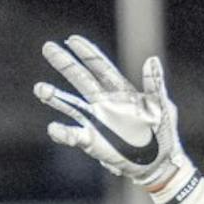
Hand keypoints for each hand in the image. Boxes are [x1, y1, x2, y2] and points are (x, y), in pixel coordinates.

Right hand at [34, 35, 190, 187]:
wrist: (160, 164)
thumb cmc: (164, 134)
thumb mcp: (163, 108)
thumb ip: (155, 85)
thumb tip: (152, 59)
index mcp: (122, 92)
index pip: (101, 68)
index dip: (87, 53)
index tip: (72, 39)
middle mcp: (104, 103)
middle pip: (81, 79)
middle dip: (65, 64)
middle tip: (48, 47)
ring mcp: (96, 121)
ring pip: (70, 105)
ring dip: (55, 97)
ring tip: (40, 89)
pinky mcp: (92, 141)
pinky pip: (73, 135)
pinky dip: (62, 132)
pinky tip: (54, 129)